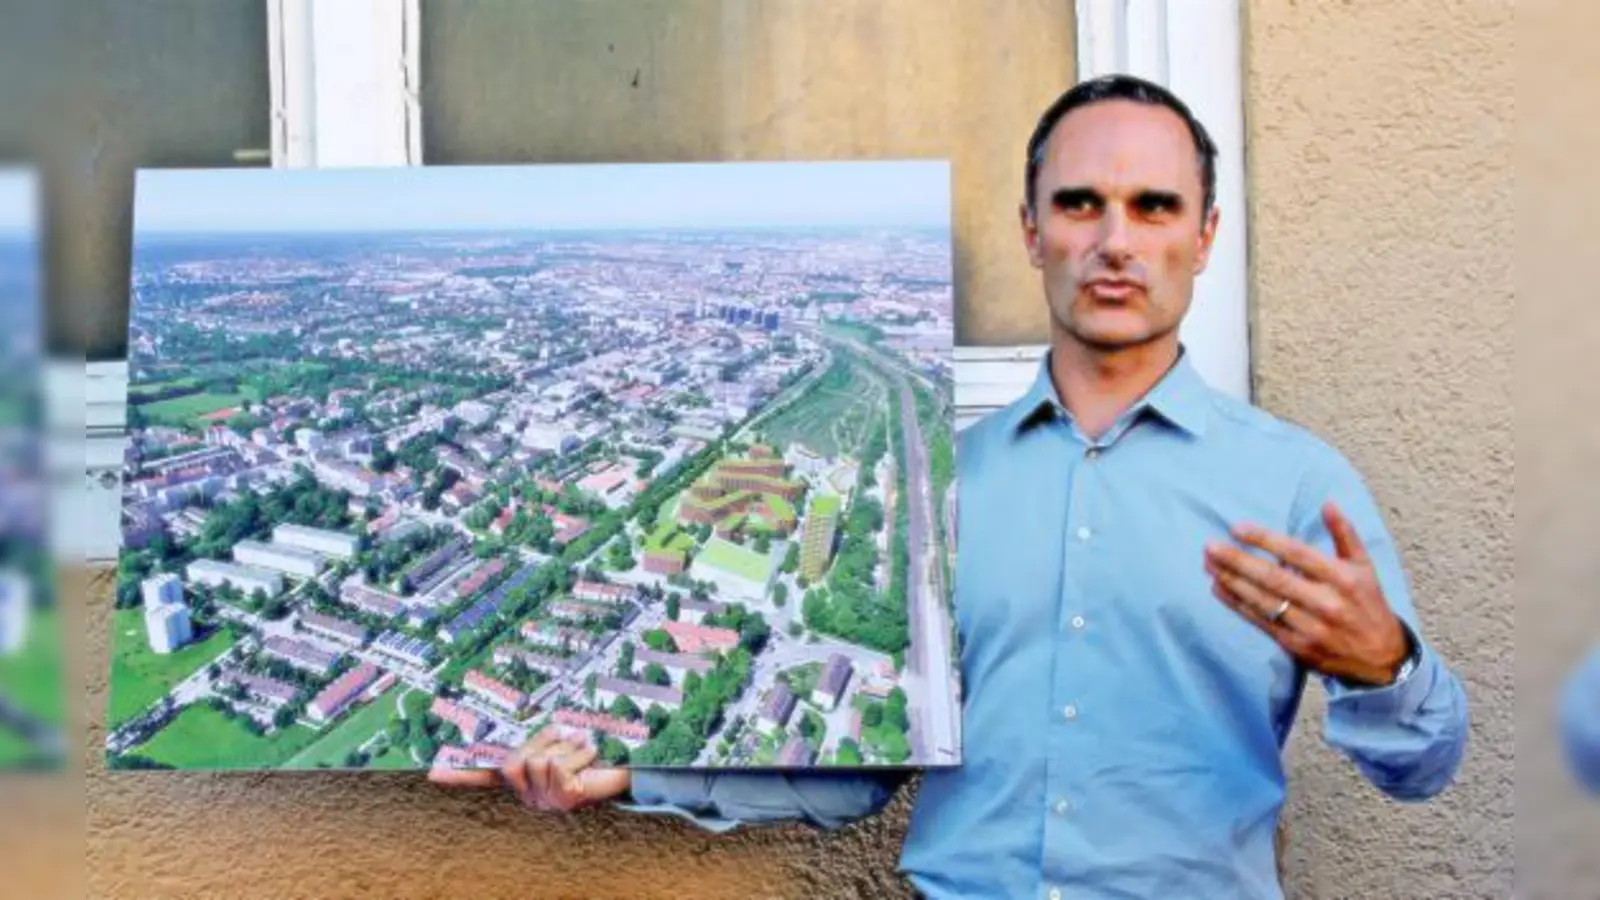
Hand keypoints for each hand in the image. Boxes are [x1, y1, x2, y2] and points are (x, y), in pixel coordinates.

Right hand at [427, 725, 631, 811]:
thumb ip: (540, 741)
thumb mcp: (560, 743)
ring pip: (539, 760)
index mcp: (524, 779)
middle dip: (541, 741)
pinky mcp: (565, 799)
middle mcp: (530, 796)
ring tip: (585, 746)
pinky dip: (579, 752)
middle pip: (514, 760)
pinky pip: (559, 765)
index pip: (485, 778)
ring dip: (566, 745)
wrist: (629, 772)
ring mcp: (547, 801)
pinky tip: (592, 756)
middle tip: (568, 736)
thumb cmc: (593, 755)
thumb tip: (530, 732)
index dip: (458, 775)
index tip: (429, 774)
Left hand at [1204, 501, 1409, 686]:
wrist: (1381, 658)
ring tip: (1208, 564)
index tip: (1237, 528)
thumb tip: (1328, 503)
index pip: (1297, 553)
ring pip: (1263, 601)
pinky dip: (1237, 605)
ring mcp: (1310, 627)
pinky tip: (1218, 589)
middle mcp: (1326, 602)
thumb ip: (1345, 534)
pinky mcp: (1297, 646)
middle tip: (1209, 546)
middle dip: (1238, 561)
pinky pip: (1261, 622)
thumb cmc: (1369, 604)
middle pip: (1274, 578)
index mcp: (1342, 578)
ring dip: (1231, 581)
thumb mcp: (1365, 567)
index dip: (1265, 540)